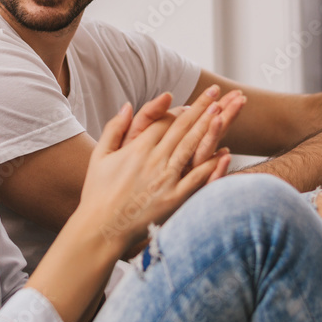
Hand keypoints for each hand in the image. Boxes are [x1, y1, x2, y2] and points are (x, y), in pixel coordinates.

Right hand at [79, 87, 231, 250]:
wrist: (101, 228)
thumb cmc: (97, 193)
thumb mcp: (99, 156)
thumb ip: (115, 128)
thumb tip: (127, 105)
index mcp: (136, 148)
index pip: (163, 122)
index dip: (179, 111)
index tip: (193, 103)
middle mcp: (154, 160)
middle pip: (181, 129)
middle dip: (200, 109)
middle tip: (215, 93)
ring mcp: (165, 179)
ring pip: (191, 147)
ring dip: (208, 128)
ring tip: (222, 111)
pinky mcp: (174, 199)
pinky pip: (196, 179)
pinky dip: (211, 165)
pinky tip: (224, 153)